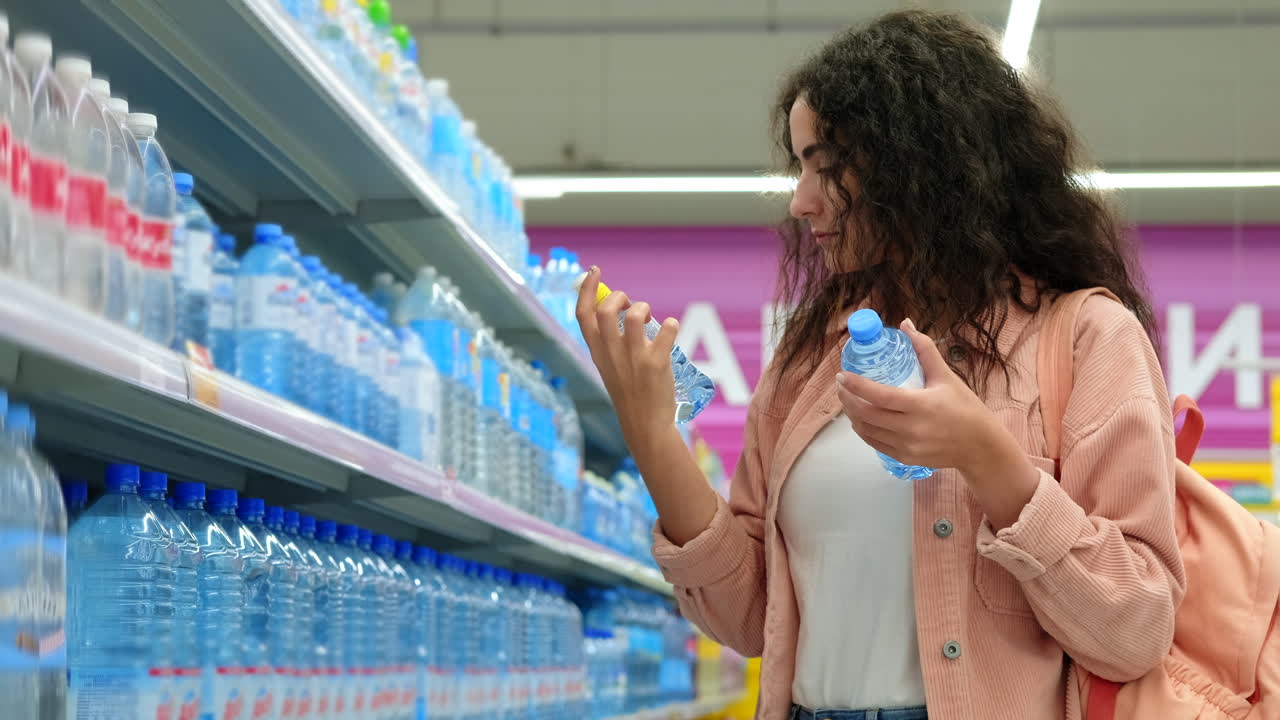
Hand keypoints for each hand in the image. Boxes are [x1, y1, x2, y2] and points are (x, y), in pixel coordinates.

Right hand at [576, 266, 678, 444]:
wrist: (645, 426)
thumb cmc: (630, 392)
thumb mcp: (611, 367)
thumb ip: (610, 341)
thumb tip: (619, 308)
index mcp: (598, 353)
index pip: (583, 314)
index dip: (587, 288)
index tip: (594, 271)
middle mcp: (612, 354)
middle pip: (606, 310)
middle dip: (619, 297)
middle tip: (630, 305)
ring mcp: (634, 359)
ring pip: (635, 316)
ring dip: (644, 308)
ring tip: (650, 319)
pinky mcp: (656, 365)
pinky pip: (666, 329)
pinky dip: (671, 324)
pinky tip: (670, 329)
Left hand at [836, 319, 1010, 475]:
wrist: (979, 446)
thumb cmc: (964, 407)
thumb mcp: (946, 376)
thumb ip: (924, 349)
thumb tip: (905, 324)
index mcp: (920, 405)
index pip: (879, 395)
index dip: (856, 385)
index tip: (842, 375)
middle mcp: (910, 429)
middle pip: (866, 414)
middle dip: (848, 398)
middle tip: (841, 385)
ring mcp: (906, 447)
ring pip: (867, 431)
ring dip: (852, 414)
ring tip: (848, 399)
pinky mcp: (905, 458)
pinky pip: (875, 444)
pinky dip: (863, 430)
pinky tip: (860, 419)